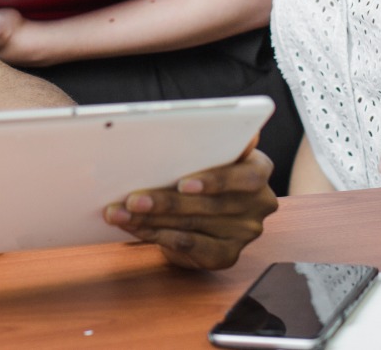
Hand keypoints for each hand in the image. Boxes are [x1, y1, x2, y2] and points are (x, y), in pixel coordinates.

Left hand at [103, 144, 276, 269]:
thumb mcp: (210, 152)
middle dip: (166, 201)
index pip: (247, 176)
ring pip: (193, 224)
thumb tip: (212, 124)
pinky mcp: (227, 255)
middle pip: (210, 204)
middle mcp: (258, 203)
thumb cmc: (203, 171)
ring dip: (152, 219)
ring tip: (121, 212)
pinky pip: (189, 245)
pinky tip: (135, 227)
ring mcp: (245, 232)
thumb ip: (212, 140)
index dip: (215, 181)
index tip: (183, 183)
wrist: (205, 212)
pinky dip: (157, 235)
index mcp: (259, 169)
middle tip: (133, 199)